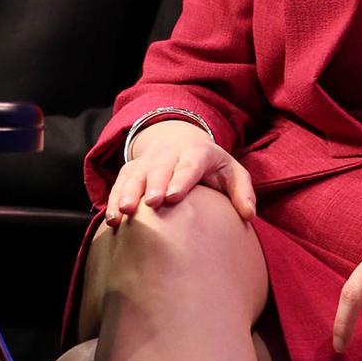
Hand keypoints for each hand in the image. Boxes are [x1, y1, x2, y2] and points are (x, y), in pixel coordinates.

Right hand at [103, 119, 255, 225]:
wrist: (181, 142)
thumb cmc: (212, 166)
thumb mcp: (232, 172)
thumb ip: (242, 192)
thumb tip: (249, 215)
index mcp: (196, 153)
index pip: (189, 165)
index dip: (181, 180)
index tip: (173, 197)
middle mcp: (168, 154)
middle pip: (159, 168)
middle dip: (153, 185)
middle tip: (151, 204)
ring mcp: (147, 160)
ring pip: (135, 174)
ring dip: (128, 192)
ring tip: (124, 212)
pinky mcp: (131, 169)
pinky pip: (120, 182)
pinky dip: (114, 198)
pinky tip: (112, 219)